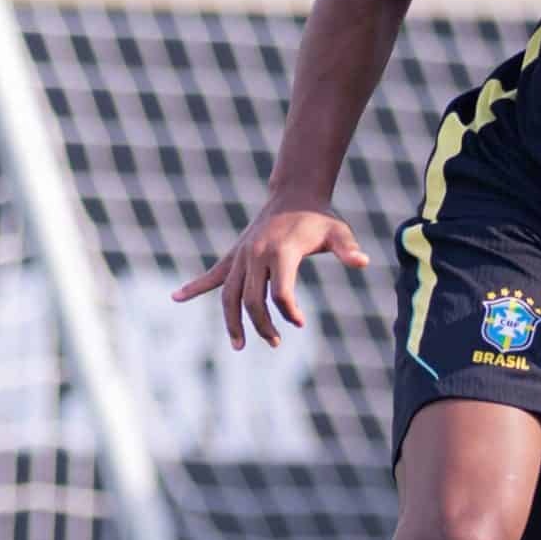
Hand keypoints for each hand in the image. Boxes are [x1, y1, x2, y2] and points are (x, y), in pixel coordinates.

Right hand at [171, 200, 369, 350]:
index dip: (289, 311)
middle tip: (276, 342)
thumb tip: (363, 261)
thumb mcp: (339, 232)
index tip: (300, 323)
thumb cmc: (320, 218)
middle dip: (262, 325)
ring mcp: (242, 255)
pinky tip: (177, 297)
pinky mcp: (235, 255)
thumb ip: (348, 250)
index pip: (280, 293)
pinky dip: (195, 286)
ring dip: (232, 321)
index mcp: (281, 252)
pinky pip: (213, 275)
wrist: (295, 194)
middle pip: (251, 300)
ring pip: (229, 294)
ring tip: (239, 345)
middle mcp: (256, 254)